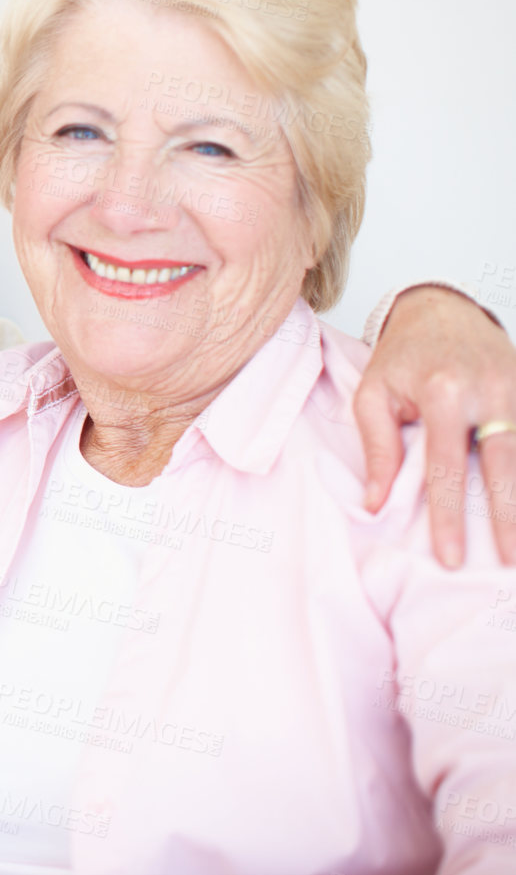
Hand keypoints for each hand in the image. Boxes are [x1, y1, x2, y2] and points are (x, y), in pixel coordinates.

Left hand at [358, 285, 515, 565]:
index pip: (446, 466)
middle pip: (505, 466)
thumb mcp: (373, 393)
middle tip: (508, 563)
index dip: (448, 515)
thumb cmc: (401, 356)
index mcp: (443, 392)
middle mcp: (489, 392)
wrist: (440, 310)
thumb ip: (377, 447)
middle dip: (507, 519)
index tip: (450, 556)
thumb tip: (376, 502)